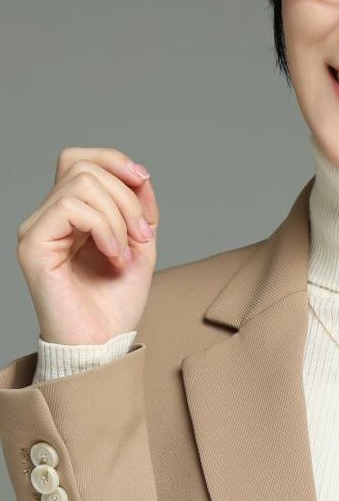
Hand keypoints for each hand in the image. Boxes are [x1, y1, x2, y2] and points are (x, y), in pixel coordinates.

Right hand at [16, 147, 159, 345]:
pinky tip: (113, 255)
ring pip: (80, 182)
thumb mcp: (141, 239)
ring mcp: (37, 229)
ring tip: (125, 251)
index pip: (79, 159)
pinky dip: (104, 226)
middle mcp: (49, 216)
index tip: (143, 180)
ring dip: (118, 215)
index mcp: (71, 212)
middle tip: (141, 235)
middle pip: (84, 167)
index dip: (114, 160)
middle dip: (126, 196)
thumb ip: (139, 203)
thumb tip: (138, 173)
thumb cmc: (117, 298)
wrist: (104, 342)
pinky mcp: (32, 245)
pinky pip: (69, 207)